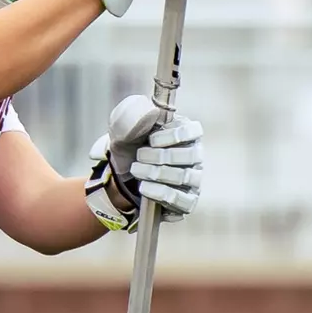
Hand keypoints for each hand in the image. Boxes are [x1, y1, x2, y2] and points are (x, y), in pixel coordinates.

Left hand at [84, 94, 203, 231]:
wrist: (118, 176)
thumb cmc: (128, 146)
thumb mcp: (122, 126)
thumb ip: (133, 113)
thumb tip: (152, 111)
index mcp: (183, 131)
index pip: (194, 131)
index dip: (172, 135)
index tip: (151, 139)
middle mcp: (194, 155)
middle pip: (190, 155)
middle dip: (160, 156)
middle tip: (139, 156)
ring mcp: (193, 179)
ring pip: (185, 177)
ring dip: (157, 173)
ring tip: (137, 170)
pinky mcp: (187, 201)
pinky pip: (183, 201)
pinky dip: (160, 193)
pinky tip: (144, 187)